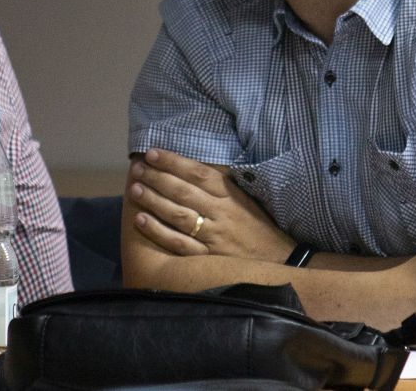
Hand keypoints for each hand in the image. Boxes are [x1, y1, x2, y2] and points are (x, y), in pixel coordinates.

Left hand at [127, 148, 293, 261]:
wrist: (281, 263)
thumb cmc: (258, 227)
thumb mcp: (244, 200)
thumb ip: (221, 183)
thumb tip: (190, 164)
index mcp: (231, 196)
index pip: (198, 173)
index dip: (173, 161)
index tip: (152, 153)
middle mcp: (221, 213)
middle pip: (183, 192)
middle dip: (157, 178)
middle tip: (137, 169)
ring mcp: (214, 236)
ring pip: (178, 215)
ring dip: (154, 201)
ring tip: (134, 189)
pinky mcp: (208, 258)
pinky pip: (179, 244)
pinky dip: (158, 231)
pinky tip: (141, 220)